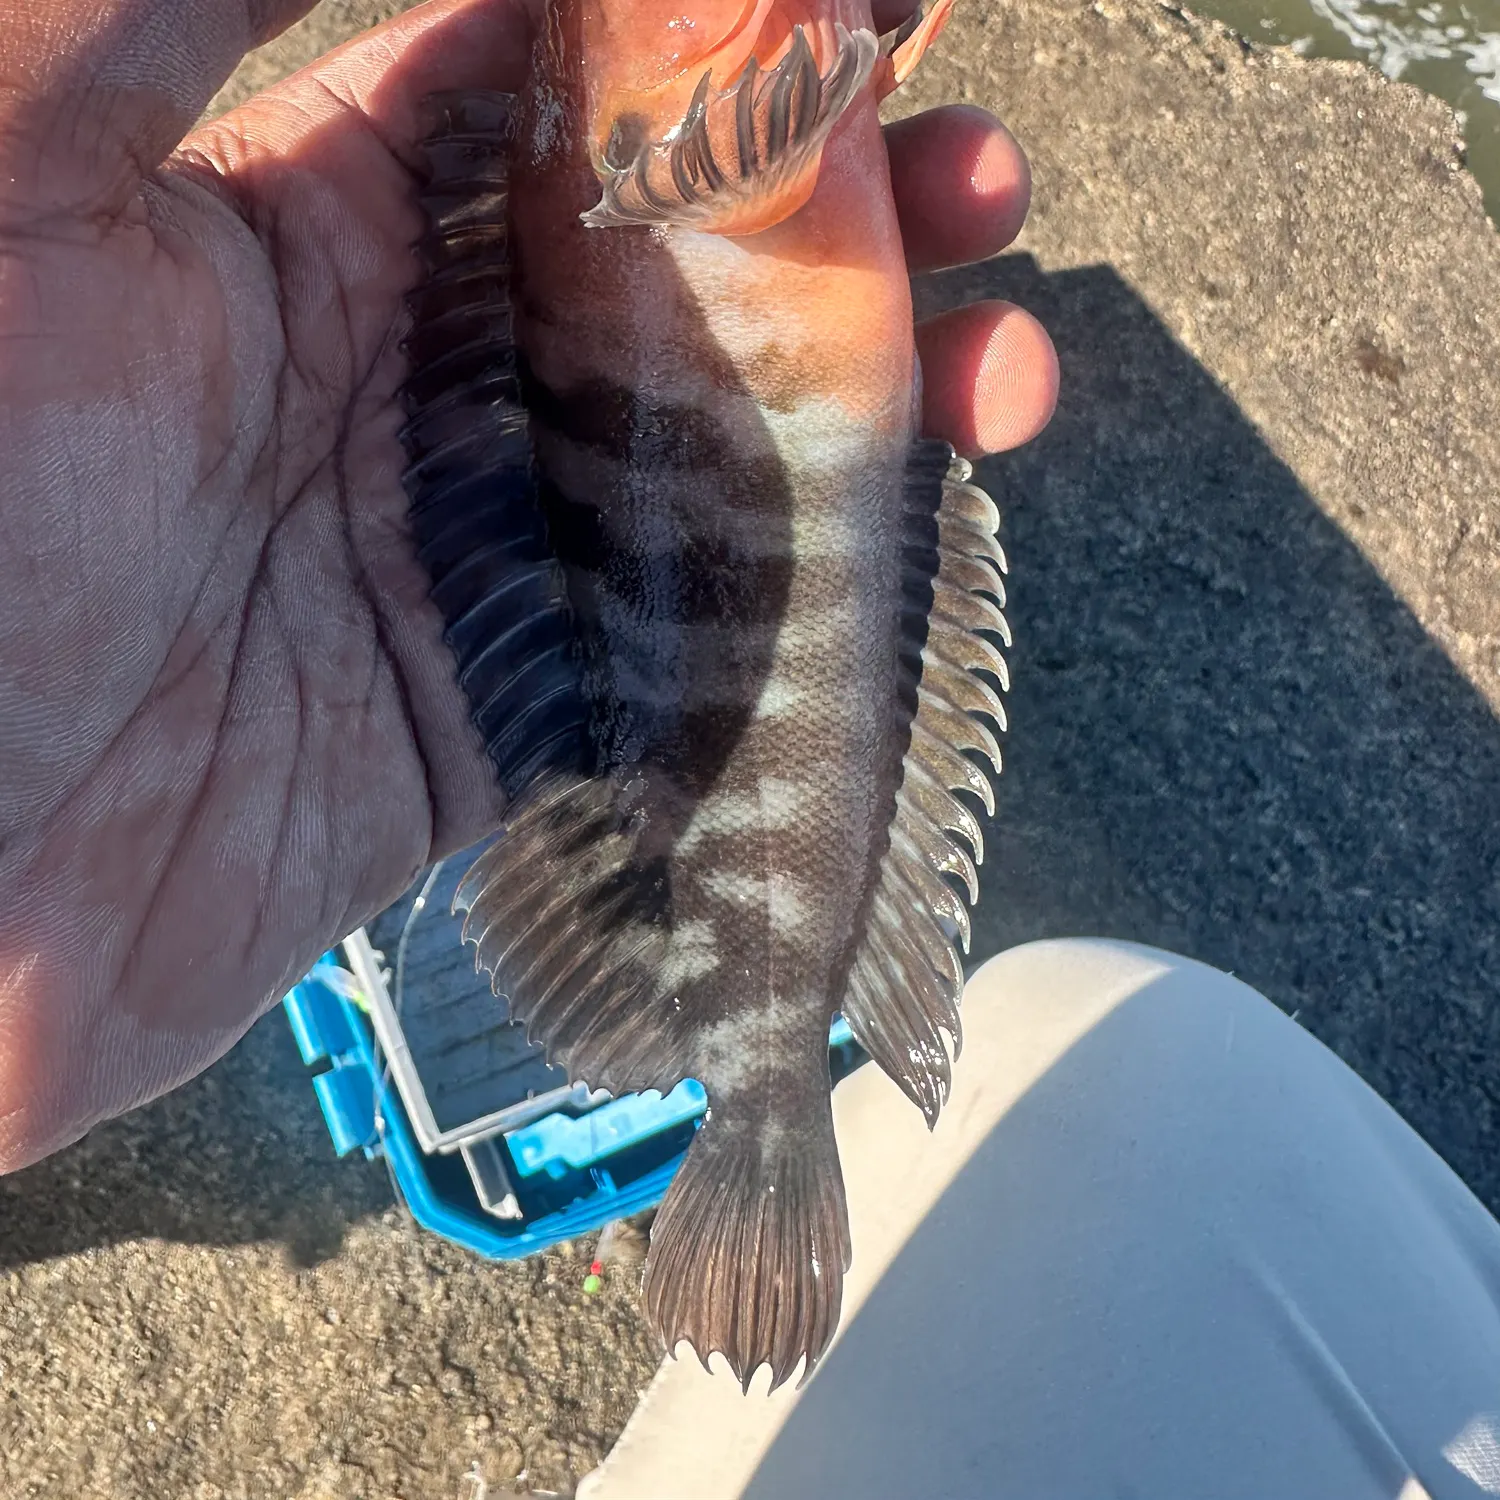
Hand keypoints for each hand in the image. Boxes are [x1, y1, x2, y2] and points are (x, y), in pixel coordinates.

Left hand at [0, 0, 1057, 1171]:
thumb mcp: (11, 152)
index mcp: (303, 226)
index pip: (554, 83)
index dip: (721, 35)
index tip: (871, 5)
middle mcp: (405, 384)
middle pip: (676, 271)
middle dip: (842, 213)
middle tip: (980, 177)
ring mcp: (464, 558)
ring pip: (713, 457)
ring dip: (869, 398)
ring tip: (1004, 359)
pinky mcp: (494, 721)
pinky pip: (685, 640)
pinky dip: (810, 595)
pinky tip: (914, 540)